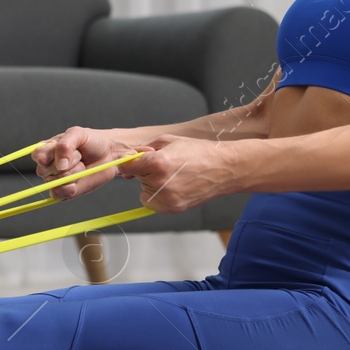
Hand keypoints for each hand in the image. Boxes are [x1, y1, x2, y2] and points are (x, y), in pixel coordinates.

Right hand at [32, 127, 137, 199]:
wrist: (108, 153)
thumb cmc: (91, 141)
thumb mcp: (77, 134)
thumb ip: (65, 145)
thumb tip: (60, 165)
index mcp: (47, 149)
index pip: (37, 155)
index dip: (46, 156)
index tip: (63, 151)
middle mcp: (49, 165)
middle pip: (44, 170)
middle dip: (66, 163)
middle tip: (78, 155)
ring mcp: (55, 179)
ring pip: (54, 182)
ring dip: (72, 174)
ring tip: (81, 165)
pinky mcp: (64, 191)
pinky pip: (57, 194)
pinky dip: (68, 189)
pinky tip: (76, 182)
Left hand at [117, 134, 238, 214]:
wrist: (224, 168)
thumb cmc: (197, 151)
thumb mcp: (168, 140)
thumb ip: (144, 151)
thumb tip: (128, 169)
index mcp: (157, 162)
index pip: (126, 167)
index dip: (130, 163)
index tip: (136, 162)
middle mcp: (160, 182)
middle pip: (137, 178)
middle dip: (146, 171)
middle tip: (167, 165)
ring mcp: (167, 198)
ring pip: (145, 191)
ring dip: (152, 184)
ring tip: (174, 175)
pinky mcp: (173, 208)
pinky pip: (153, 203)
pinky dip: (158, 196)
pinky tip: (174, 186)